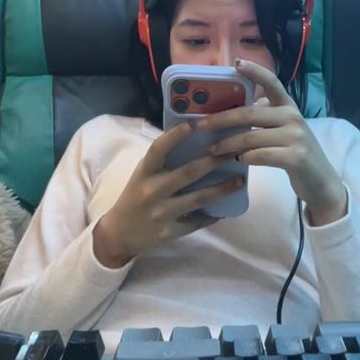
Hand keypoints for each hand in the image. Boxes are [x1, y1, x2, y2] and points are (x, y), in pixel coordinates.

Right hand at [93, 122, 243, 267]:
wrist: (119, 234)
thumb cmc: (135, 196)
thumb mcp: (143, 175)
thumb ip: (162, 161)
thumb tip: (194, 139)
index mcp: (144, 172)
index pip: (158, 149)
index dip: (175, 136)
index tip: (194, 125)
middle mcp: (152, 191)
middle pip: (188, 173)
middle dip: (214, 161)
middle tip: (234, 152)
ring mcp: (161, 213)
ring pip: (198, 199)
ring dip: (222, 189)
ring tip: (240, 180)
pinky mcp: (169, 232)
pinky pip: (197, 222)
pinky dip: (213, 215)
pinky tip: (225, 208)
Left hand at [200, 59, 347, 225]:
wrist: (321, 182)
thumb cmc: (295, 153)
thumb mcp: (284, 130)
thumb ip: (264, 119)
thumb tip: (229, 112)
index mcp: (288, 106)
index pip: (272, 82)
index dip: (254, 71)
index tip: (236, 62)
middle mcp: (293, 117)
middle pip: (249, 113)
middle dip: (221, 119)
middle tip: (201, 125)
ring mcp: (296, 137)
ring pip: (250, 137)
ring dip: (227, 144)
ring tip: (211, 149)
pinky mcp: (295, 157)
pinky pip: (260, 155)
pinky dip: (244, 158)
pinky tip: (238, 161)